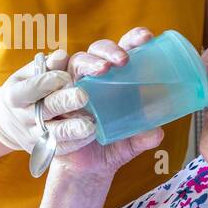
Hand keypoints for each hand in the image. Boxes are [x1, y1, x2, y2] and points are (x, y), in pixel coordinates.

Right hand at [0, 48, 95, 155]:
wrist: (7, 121)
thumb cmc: (25, 89)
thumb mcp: (27, 75)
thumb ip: (46, 66)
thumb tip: (62, 56)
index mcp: (14, 96)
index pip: (30, 88)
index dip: (48, 82)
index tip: (65, 76)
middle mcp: (22, 117)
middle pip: (44, 110)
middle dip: (64, 103)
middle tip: (83, 96)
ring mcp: (32, 136)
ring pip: (54, 133)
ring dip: (73, 129)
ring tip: (91, 124)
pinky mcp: (43, 149)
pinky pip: (61, 148)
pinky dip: (77, 142)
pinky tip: (91, 133)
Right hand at [51, 27, 164, 178]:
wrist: (84, 169)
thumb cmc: (110, 147)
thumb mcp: (129, 145)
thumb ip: (142, 138)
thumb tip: (156, 133)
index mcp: (114, 79)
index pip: (122, 50)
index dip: (133, 39)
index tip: (146, 38)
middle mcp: (90, 78)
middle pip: (95, 52)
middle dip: (108, 51)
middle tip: (122, 61)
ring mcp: (69, 88)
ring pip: (72, 65)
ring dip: (88, 64)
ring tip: (100, 73)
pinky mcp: (52, 102)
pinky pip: (50, 89)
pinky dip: (59, 82)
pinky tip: (72, 88)